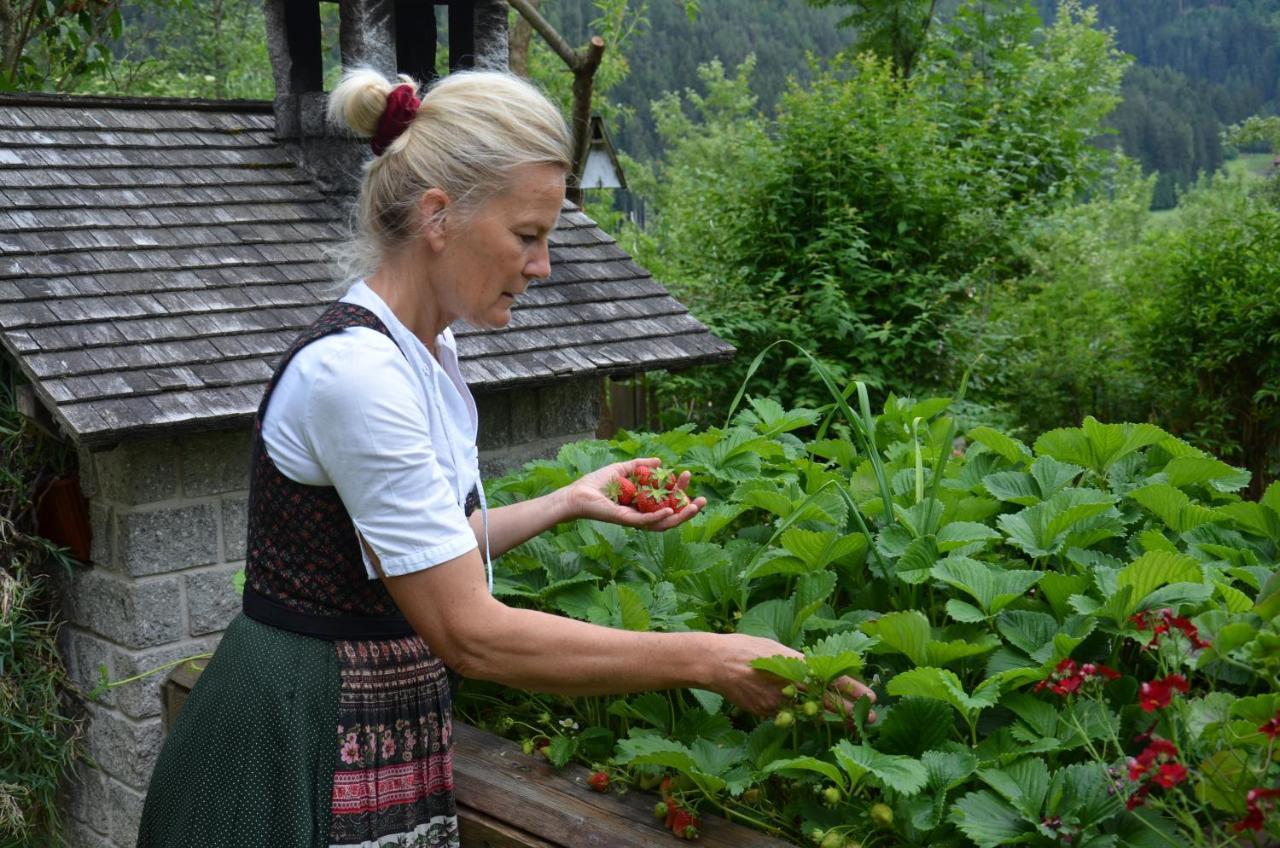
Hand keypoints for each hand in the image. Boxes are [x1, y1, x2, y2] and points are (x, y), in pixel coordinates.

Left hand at [562, 456, 705, 531]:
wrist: (577, 493)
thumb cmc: (597, 483)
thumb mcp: (623, 469)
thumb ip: (641, 466)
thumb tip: (661, 462)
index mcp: (642, 503)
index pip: (667, 499)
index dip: (680, 490)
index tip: (687, 476)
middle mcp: (641, 514)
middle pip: (670, 514)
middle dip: (688, 508)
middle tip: (703, 500)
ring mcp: (634, 519)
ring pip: (663, 523)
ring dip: (681, 517)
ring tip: (695, 507)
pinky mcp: (626, 521)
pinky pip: (646, 522)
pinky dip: (659, 517)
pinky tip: (671, 510)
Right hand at [707, 634, 876, 720]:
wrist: (713, 663)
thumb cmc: (743, 648)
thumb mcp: (774, 647)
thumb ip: (795, 660)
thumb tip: (813, 668)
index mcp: (792, 663)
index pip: (830, 678)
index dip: (853, 688)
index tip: (871, 697)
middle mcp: (788, 684)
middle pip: (825, 701)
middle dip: (849, 710)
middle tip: (871, 718)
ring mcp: (776, 701)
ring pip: (809, 712)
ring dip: (829, 716)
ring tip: (848, 721)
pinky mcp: (765, 712)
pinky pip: (786, 714)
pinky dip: (798, 712)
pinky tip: (806, 712)